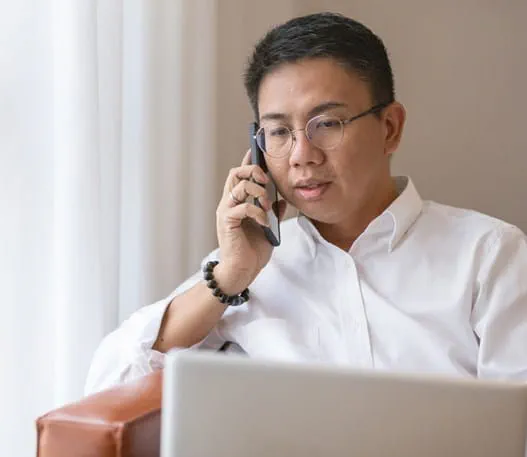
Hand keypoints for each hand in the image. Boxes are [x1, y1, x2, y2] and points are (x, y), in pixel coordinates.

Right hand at [215, 150, 286, 294]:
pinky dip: (258, 212)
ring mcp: (226, 212)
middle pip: (235, 173)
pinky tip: (265, 223)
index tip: (257, 150)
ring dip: (258, 192)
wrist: (242, 271)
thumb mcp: (268, 227)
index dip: (248, 161)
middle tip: (266, 180)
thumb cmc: (252, 251)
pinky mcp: (227, 222)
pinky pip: (243, 207)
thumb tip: (282, 199)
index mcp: (236, 203)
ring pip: (239, 186)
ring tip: (267, 205)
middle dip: (253, 170)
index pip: (239, 175)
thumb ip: (273, 212)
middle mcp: (228, 204)